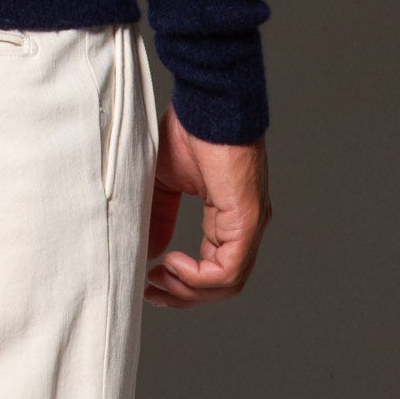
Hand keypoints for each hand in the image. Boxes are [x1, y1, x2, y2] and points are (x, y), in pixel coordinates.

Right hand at [144, 106, 270, 307]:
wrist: (206, 103)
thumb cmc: (190, 130)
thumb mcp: (165, 182)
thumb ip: (160, 218)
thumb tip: (150, 253)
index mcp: (230, 215)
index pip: (214, 266)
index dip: (182, 282)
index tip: (150, 281)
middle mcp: (245, 225)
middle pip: (222, 283)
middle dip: (182, 294)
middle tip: (151, 292)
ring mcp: (249, 224)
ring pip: (227, 283)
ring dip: (188, 290)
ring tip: (158, 279)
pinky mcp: (246, 220)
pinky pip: (227, 269)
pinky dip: (198, 276)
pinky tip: (171, 263)